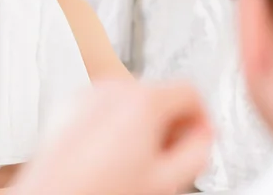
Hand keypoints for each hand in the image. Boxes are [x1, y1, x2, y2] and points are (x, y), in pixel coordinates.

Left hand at [12, 81, 212, 194]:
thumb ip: (198, 150)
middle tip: (169, 155)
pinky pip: (106, 105)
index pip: (190, 91)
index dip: (201, 117)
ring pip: (132, 99)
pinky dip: (115, 122)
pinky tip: (111, 154)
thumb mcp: (167, 181)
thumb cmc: (97, 192)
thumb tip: (202, 135)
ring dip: (142, 123)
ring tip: (136, 159)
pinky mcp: (70, 104)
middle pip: (160, 94)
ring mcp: (88, 94)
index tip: (200, 135)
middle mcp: (113, 88)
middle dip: (170, 123)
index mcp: (142, 100)